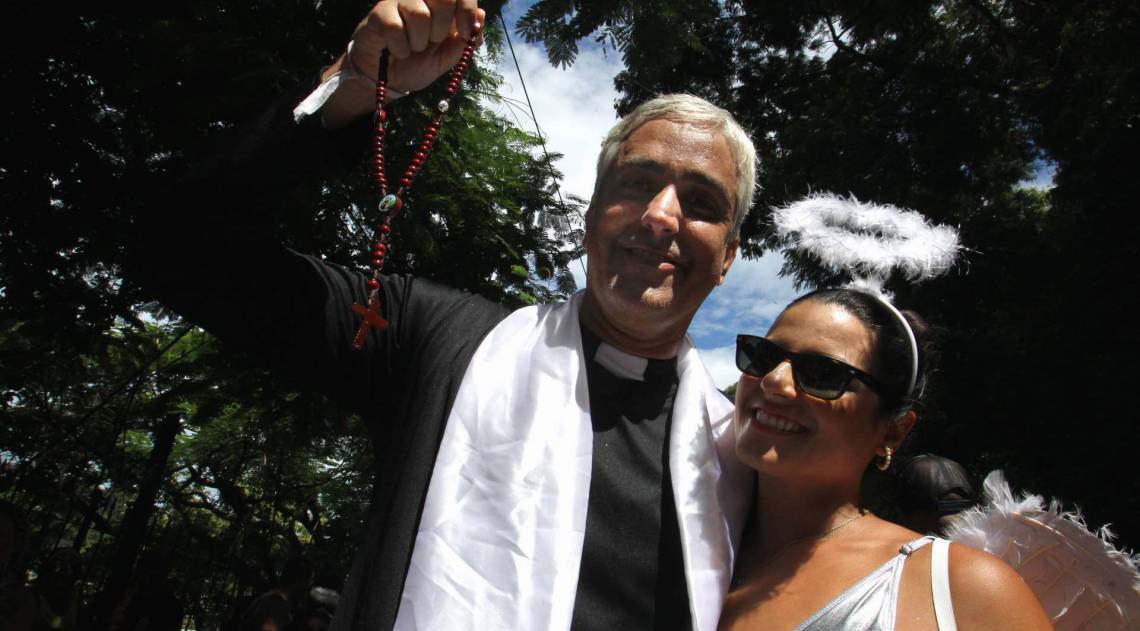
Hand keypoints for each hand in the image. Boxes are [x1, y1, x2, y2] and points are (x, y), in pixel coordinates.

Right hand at [349, 0, 483, 92]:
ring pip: (419, 14)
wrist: (389, 79)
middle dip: (442, 28)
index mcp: (440, 4)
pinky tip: (396, 50)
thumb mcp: (449, 56)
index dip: (467, 10)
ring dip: (419, 42)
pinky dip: (400, 48)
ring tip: (412, 48)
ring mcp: (398, 1)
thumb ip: (466, 39)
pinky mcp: (379, 13)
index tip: (466, 34)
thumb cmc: (419, 62)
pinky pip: (396, 27)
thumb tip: (480, 15)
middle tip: (433, 42)